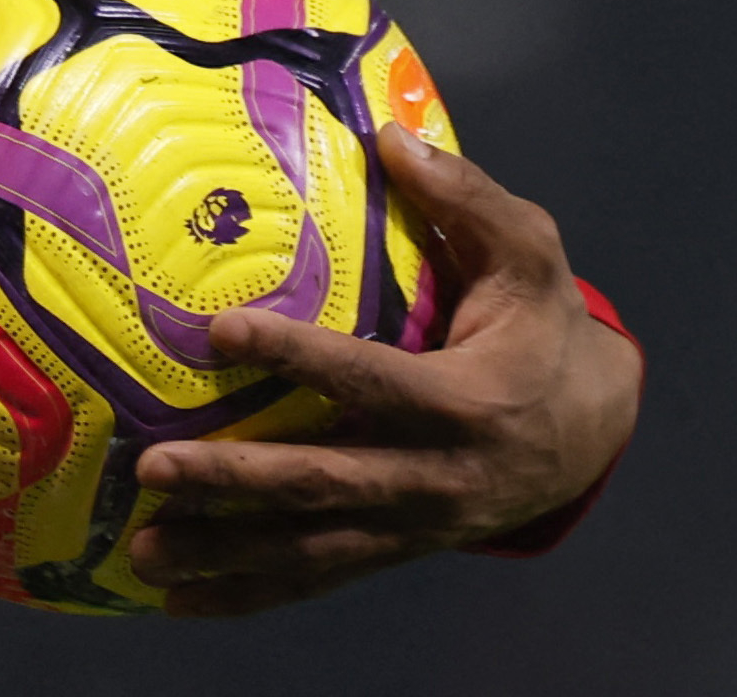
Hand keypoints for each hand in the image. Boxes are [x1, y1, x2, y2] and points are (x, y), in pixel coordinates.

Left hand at [127, 122, 641, 617]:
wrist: (590, 433)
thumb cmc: (544, 329)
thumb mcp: (530, 253)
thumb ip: (465, 196)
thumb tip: (390, 134)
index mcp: (464, 402)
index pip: (367, 380)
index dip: (295, 358)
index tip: (221, 333)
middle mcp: (433, 478)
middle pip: (321, 484)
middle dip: (234, 481)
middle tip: (155, 467)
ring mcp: (411, 526)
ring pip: (309, 548)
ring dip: (224, 554)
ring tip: (146, 551)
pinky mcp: (394, 549)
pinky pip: (317, 577)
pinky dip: (250, 594)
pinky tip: (184, 601)